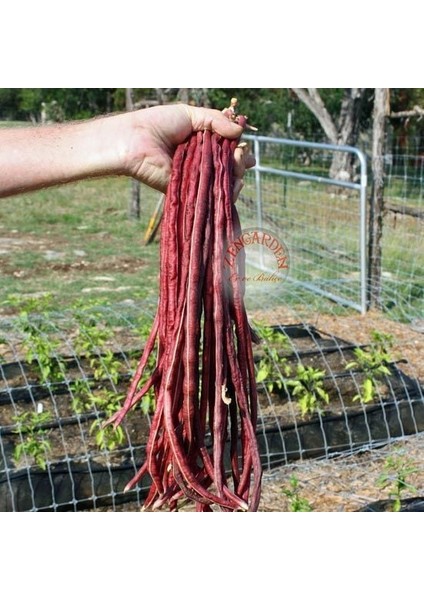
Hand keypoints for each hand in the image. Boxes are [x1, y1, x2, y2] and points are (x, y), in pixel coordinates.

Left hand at [124, 104, 254, 197]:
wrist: (136, 140)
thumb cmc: (158, 124)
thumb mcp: (190, 114)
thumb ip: (216, 120)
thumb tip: (240, 131)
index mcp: (202, 144)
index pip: (229, 150)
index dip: (240, 151)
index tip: (244, 149)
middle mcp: (201, 163)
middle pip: (231, 167)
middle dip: (240, 163)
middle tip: (239, 159)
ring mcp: (197, 179)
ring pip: (225, 183)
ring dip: (237, 176)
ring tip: (236, 169)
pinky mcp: (190, 192)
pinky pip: (212, 196)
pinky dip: (226, 193)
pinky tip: (233, 184)